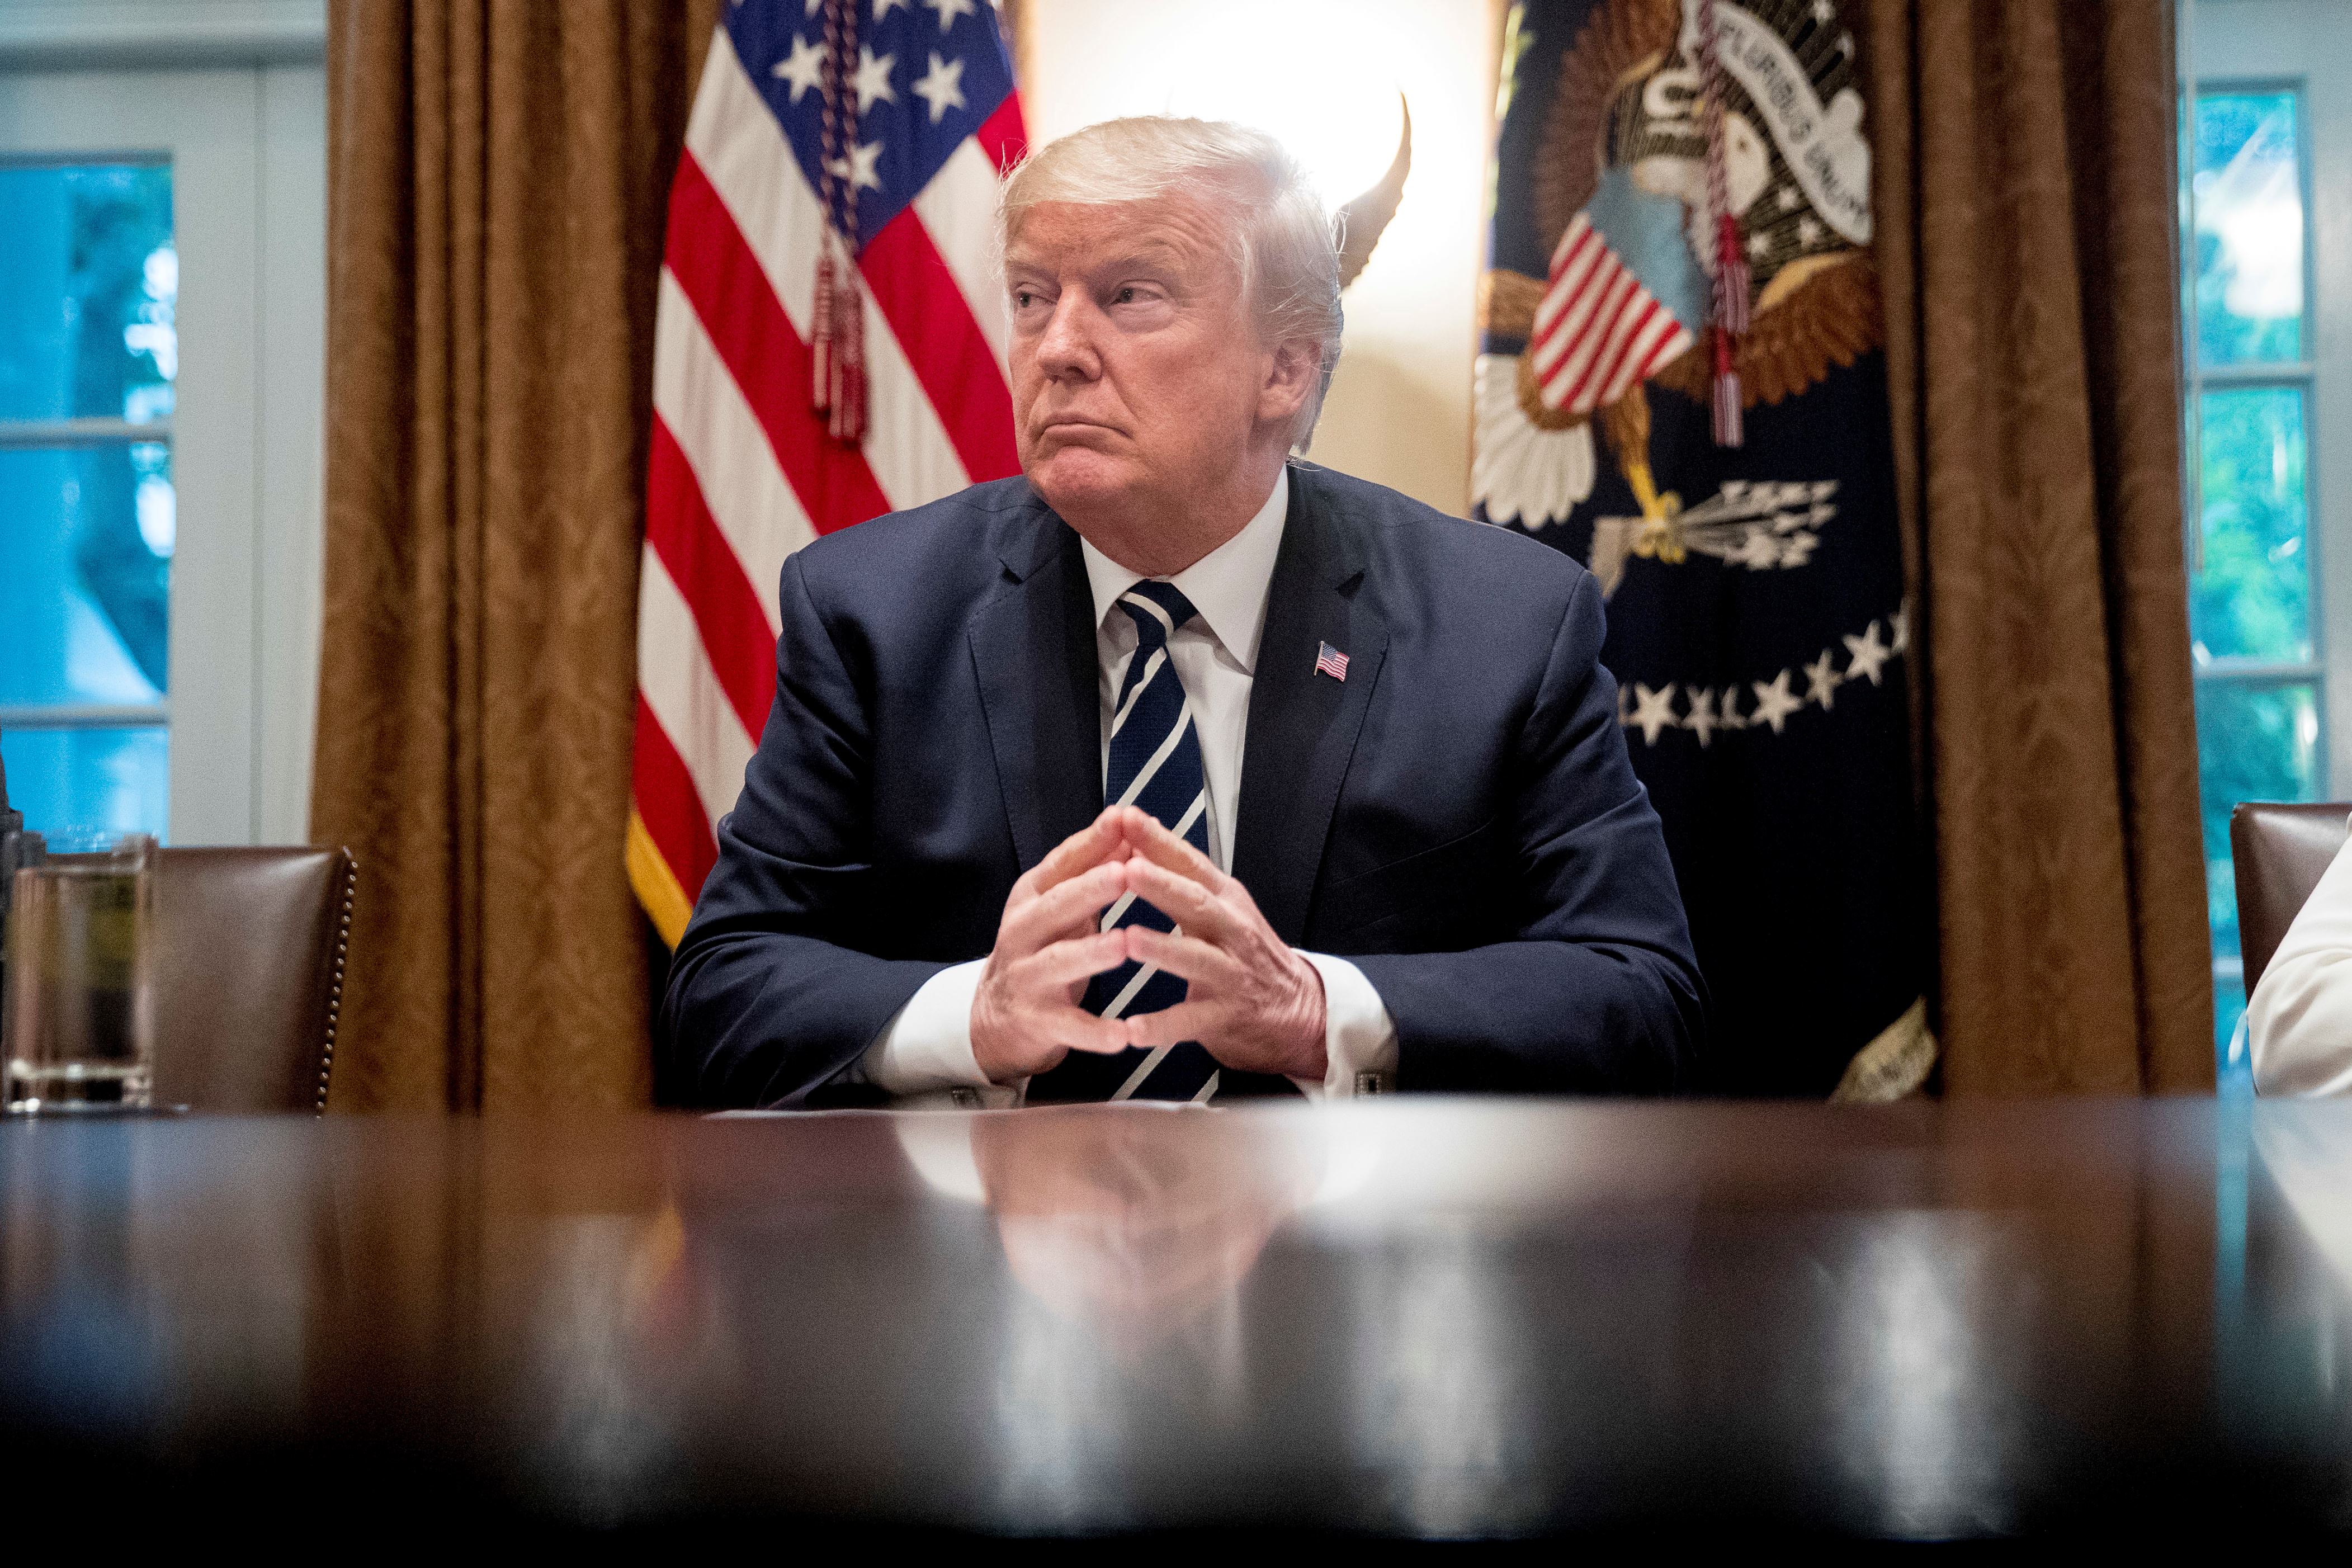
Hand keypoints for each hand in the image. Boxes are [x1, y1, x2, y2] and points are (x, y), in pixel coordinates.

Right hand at [970, 808, 1135, 1083]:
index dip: (1090, 842)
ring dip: (1091, 953)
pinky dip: (1096, 1032)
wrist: (996, 1014)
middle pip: (1055, 907)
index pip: (1061, 864)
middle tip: (1124, 874)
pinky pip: (1069, 1026)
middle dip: (1089, 889)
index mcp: (1032, 897)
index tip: (1122, 818)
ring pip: (1059, 962)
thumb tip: (1129, 823)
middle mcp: (1023, 931)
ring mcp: (1027, 977)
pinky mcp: (1037, 1020)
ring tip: (1123, 945)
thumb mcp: (1060, 904)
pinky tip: (1123, 1035)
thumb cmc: (1043, 947)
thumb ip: (1091, 868)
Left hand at [1109, 805, 1327, 1081]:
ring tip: (1128, 940)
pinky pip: (1191, 1022)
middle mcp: (1232, 931)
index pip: (1190, 863)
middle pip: (1197, 904)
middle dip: (1162, 885)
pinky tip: (1131, 1030)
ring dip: (1162, 949)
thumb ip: (1180, 875)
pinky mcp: (1227, 1016)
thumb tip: (1136, 832)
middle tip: (1127, 870)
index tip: (1124, 817)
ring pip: (1197, 959)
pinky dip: (1161, 1027)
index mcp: (1225, 900)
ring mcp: (1232, 974)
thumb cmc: (1247, 952)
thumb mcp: (1221, 907)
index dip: (1158, 840)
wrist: (1298, 1009)